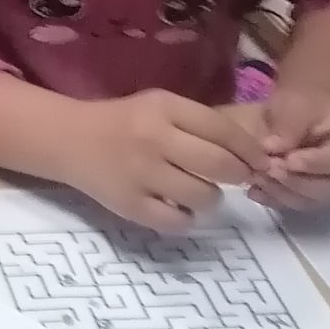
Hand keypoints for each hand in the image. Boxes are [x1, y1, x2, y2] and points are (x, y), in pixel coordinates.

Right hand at [69, 90, 272, 232]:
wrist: (68, 139)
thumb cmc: (124, 122)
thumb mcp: (160, 106)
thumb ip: (199, 124)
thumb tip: (249, 154)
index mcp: (165, 108)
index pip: (223, 130)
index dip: (250, 149)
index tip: (261, 161)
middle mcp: (154, 139)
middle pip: (219, 164)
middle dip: (239, 175)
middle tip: (238, 179)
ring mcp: (141, 174)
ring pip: (203, 196)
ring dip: (212, 199)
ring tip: (200, 192)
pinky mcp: (129, 205)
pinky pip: (177, 222)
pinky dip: (186, 219)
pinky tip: (178, 208)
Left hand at [238, 85, 329, 209]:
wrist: (305, 116)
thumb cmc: (305, 104)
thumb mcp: (297, 102)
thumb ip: (290, 123)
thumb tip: (273, 147)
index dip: (314, 163)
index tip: (287, 159)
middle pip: (327, 188)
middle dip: (294, 181)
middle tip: (267, 170)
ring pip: (311, 201)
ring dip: (281, 193)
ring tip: (256, 178)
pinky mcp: (317, 198)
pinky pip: (298, 206)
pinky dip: (276, 201)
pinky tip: (255, 191)